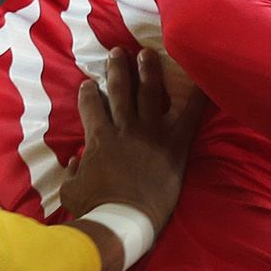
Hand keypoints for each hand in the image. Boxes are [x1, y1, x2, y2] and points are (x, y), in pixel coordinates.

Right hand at [58, 47, 205, 232]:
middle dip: (117, 68)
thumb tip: (76, 160)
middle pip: (120, 89)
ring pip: (149, 92)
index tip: (88, 83)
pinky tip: (199, 78)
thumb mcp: (71, 190)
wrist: (126, 219)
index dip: (88, 92)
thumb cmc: (97, 208)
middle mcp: (125, 127)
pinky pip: (188, 114)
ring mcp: (151, 132)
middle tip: (117, 51)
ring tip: (146, 53)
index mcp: (99, 137)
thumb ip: (73, 171)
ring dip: (147, 70)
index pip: (91, 105)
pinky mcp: (174, 143)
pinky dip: (195, 95)